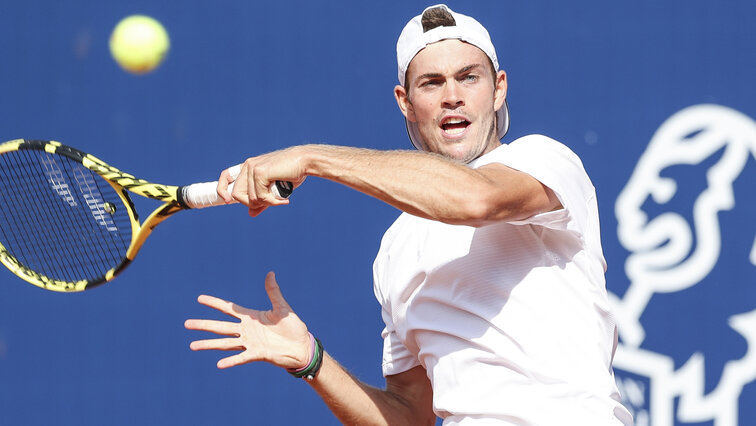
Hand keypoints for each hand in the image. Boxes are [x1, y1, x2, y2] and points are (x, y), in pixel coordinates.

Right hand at [184, 272, 310, 369]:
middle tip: (186, 324)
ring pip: (225, 343)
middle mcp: (247, 330)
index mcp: (251, 317)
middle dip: (203, 325)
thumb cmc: (293, 327)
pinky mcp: (258, 354)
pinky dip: (231, 361)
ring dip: (209, 344)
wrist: (302, 346)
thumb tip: (270, 273)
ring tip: (192, 345)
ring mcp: (251, 343)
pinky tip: (219, 364)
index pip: (228, 309)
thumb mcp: (282, 308)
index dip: (215, 303)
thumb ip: (273, 292)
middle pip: (221, 327)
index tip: (200, 298)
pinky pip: (242, 357)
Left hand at [216, 147, 306, 216]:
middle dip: (251, 204)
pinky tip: (284, 200)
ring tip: (280, 199)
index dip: (222, 189)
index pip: (226, 176)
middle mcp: (248, 166)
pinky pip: (259, 197)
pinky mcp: (260, 173)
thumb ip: (261, 200)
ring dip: (266, 204)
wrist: (305, 162)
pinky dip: (272, 202)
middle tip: (269, 203)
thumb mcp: (274, 189)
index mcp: (249, 167)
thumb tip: (251, 213)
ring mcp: (253, 168)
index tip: (227, 201)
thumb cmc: (292, 174)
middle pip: (236, 194)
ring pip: (250, 199)